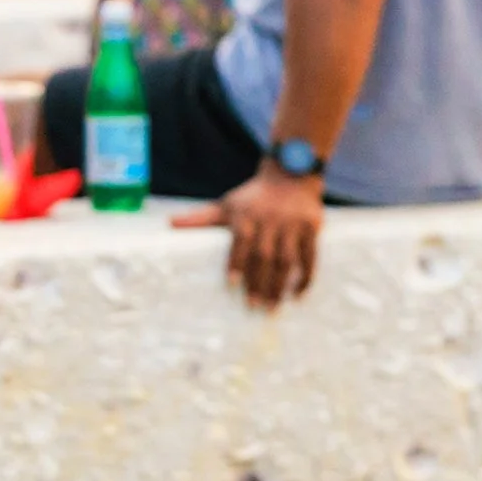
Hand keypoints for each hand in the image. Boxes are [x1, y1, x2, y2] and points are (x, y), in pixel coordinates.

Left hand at [173, 163, 324, 307]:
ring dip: (281, 285)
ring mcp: (293, 223)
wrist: (292, 174)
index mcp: (247, 215)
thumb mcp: (228, 204)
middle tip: (253, 306)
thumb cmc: (254, 197)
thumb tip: (169, 223)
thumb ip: (202, 218)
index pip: (241, 240)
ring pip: (287, 259)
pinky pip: (310, 255)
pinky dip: (307, 276)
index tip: (232, 285)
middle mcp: (271, 219)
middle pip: (265, 255)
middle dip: (259, 282)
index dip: (237, 262)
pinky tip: (299, 293)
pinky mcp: (312, 227)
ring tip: (274, 307)